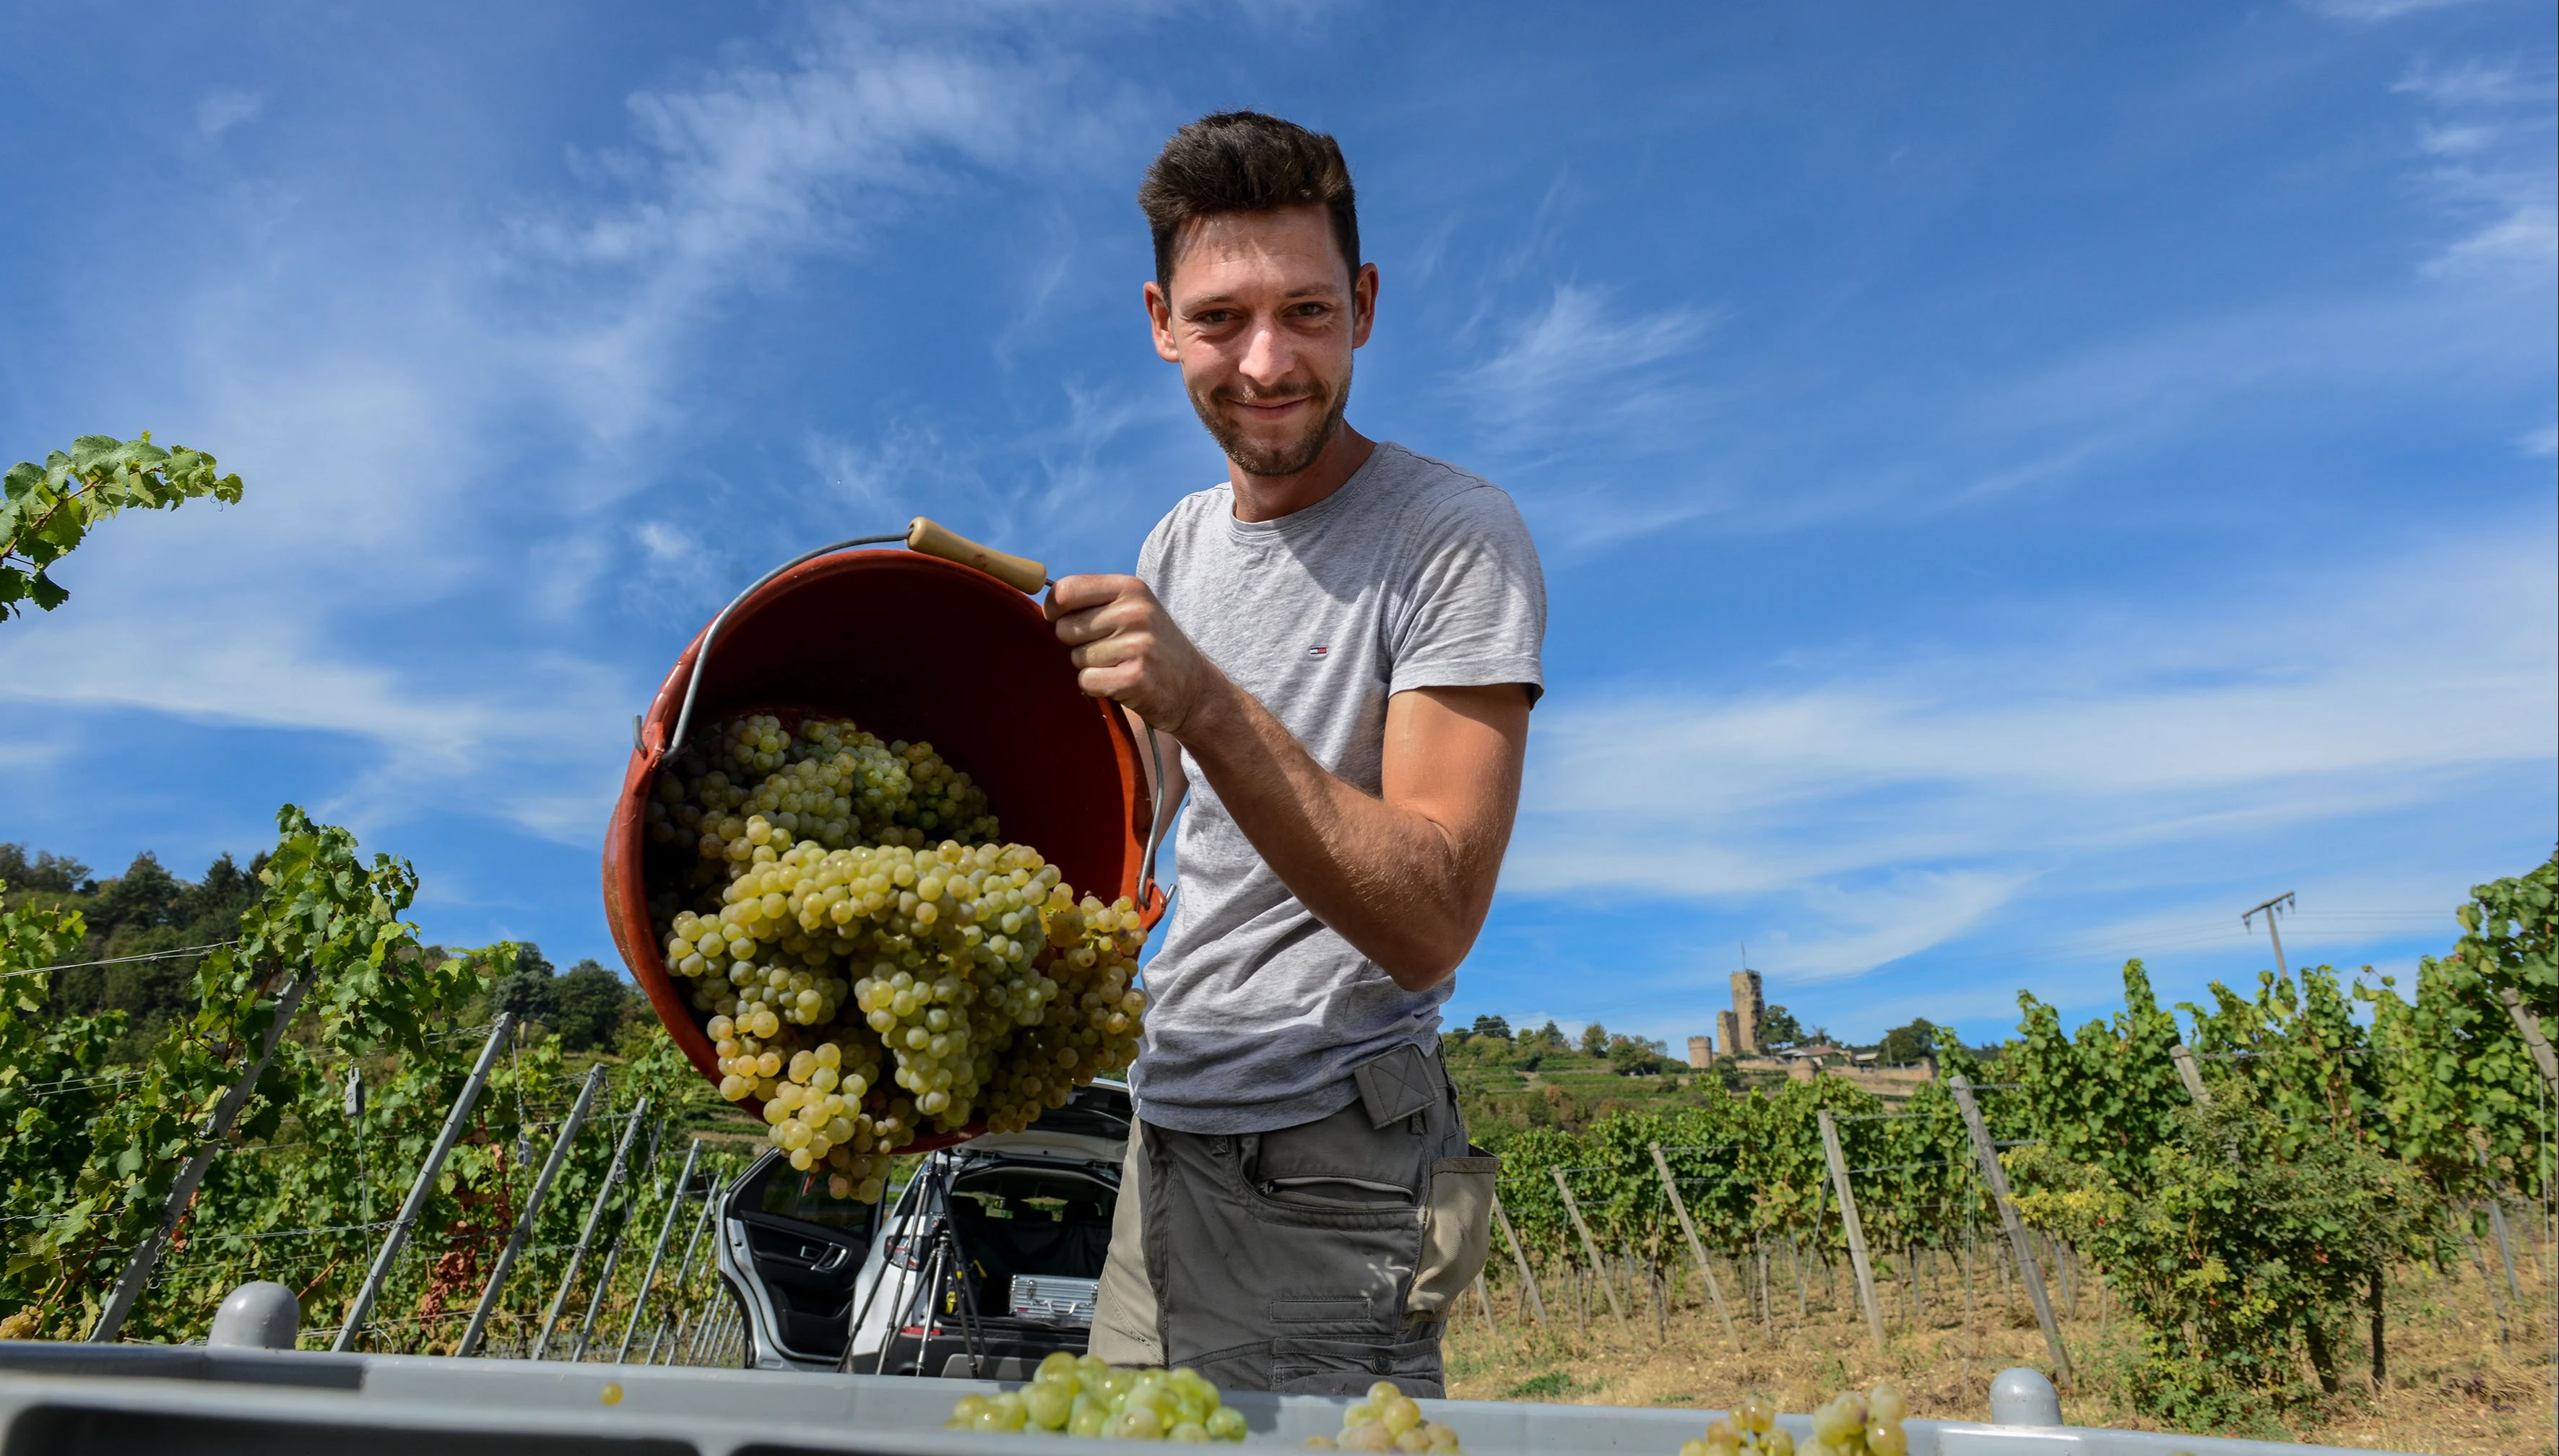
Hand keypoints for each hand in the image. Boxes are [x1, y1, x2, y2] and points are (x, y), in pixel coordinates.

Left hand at [1045, 574, 1224, 737]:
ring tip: (1119, 666)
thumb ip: (1092, 602)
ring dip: (1090, 668)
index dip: (1053, 611)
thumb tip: (1041, 608)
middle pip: (1065, 628)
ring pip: (1075, 658)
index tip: (1062, 622)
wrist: (1195, 689)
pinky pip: (1087, 681)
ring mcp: (1138, 643)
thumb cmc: (1151, 648)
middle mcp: (1135, 611)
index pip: (1064, 591)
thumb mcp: (1132, 609)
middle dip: (1076, 644)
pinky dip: (1097, 688)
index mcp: (1130, 587)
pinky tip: (1121, 684)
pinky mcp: (1136, 676)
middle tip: (1107, 650)